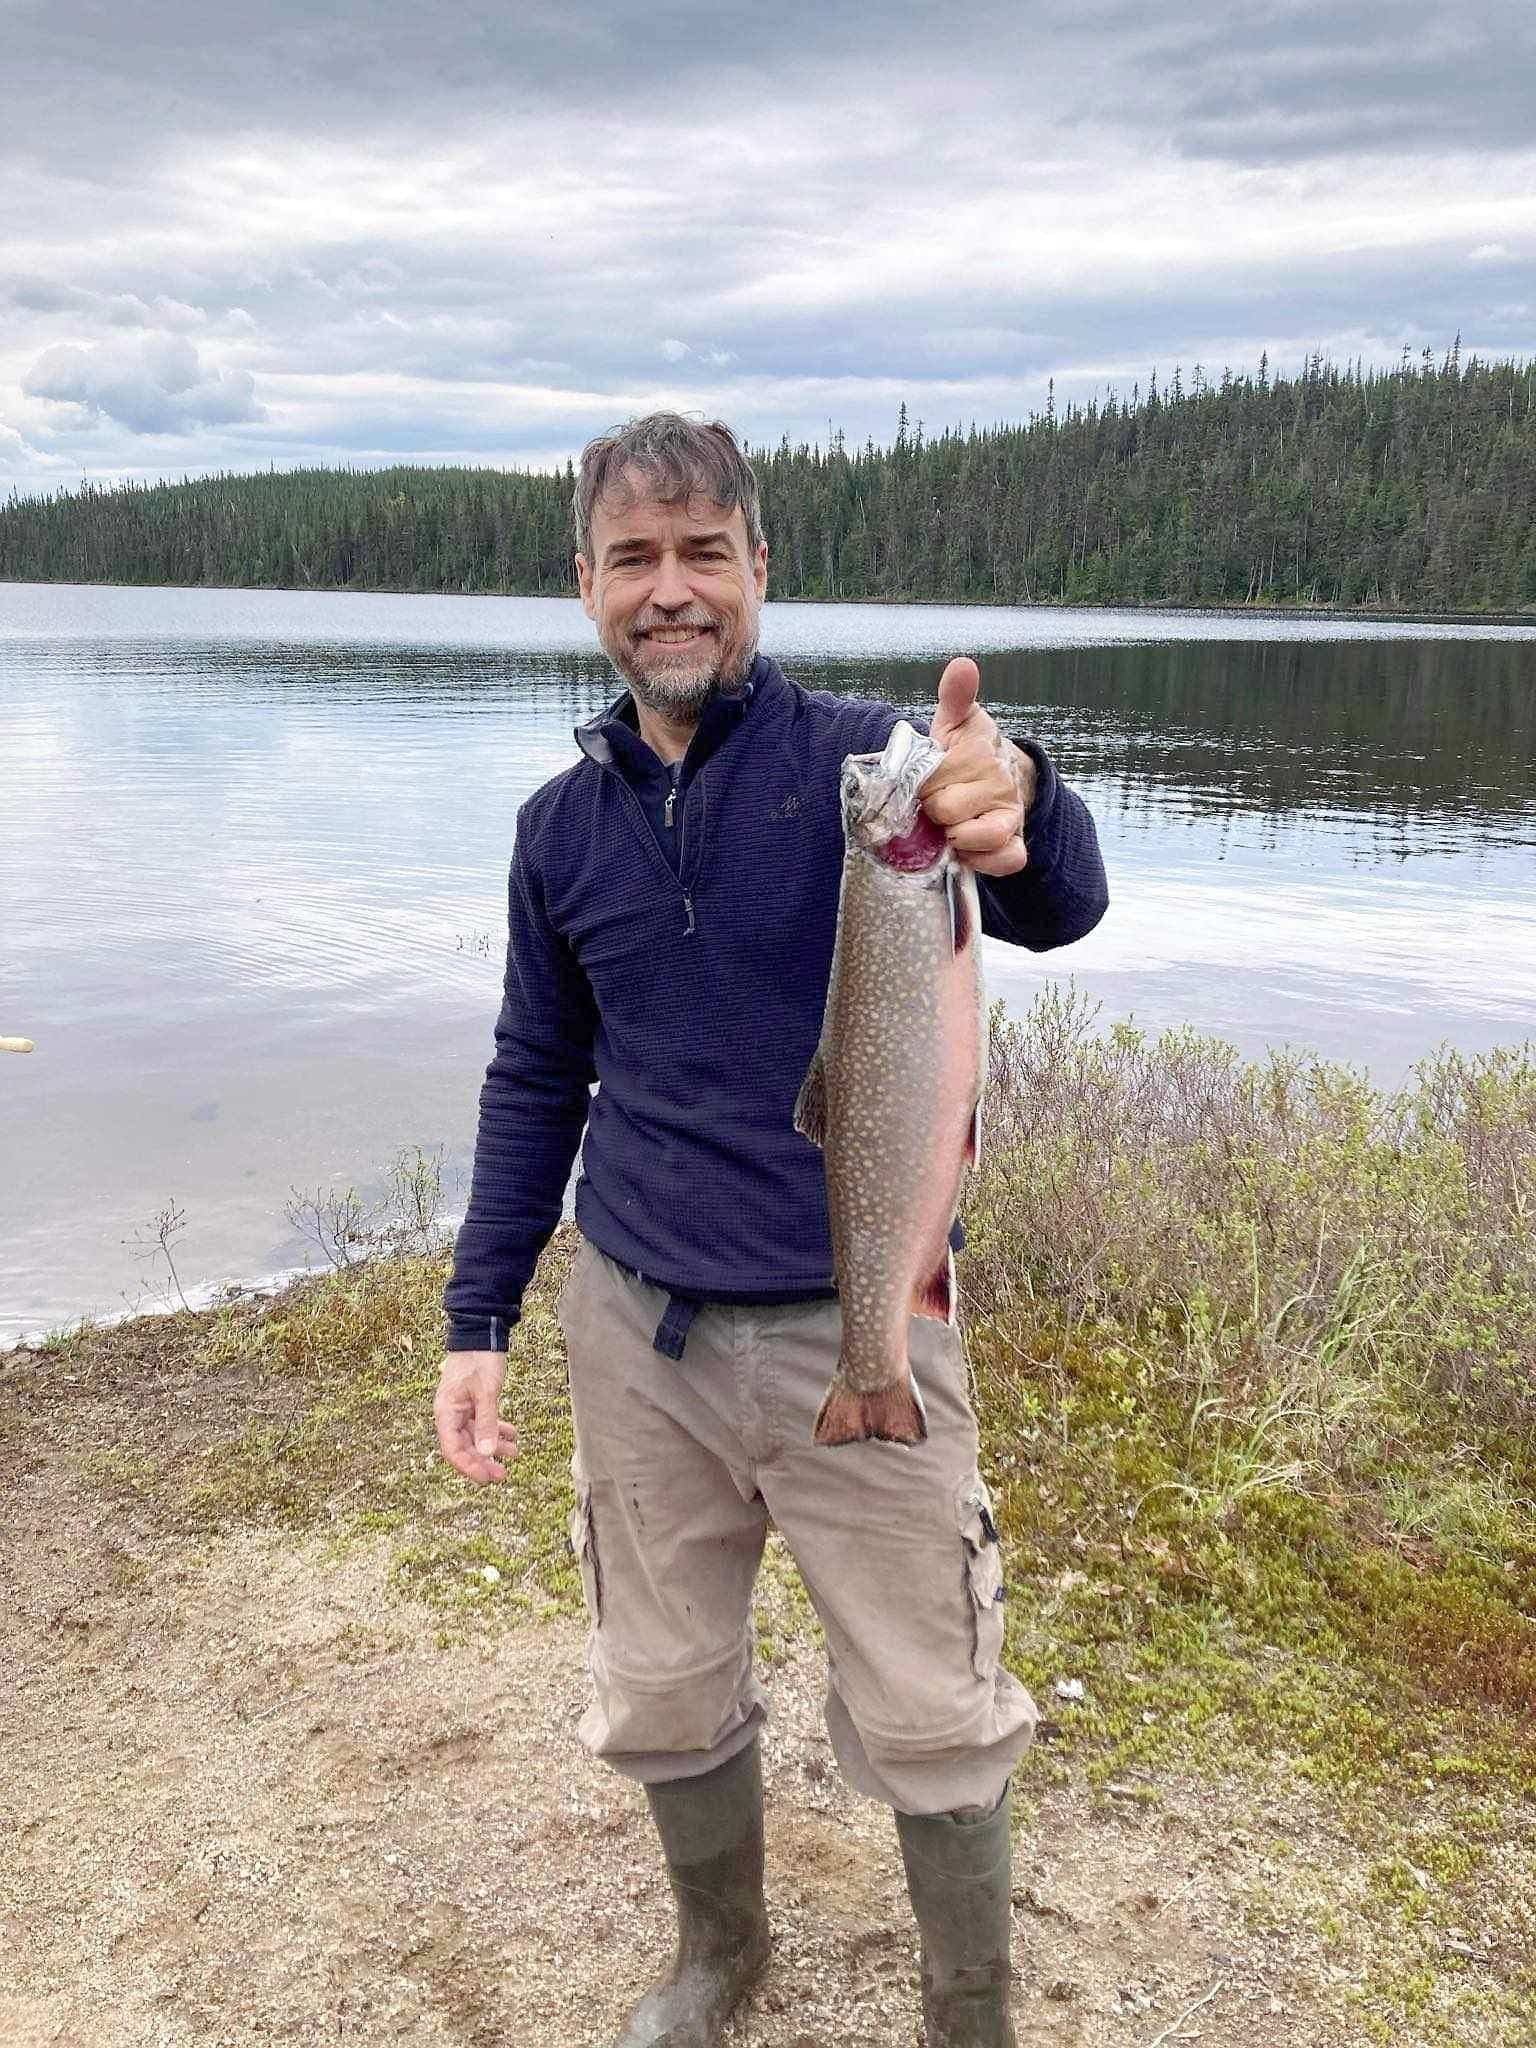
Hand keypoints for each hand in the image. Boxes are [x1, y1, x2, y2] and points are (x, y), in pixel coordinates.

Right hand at [434, 1351, 517, 1483]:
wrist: (482, 1333)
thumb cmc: (479, 1360)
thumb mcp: (486, 1392)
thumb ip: (487, 1422)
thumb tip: (487, 1453)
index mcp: (446, 1412)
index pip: (452, 1450)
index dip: (469, 1466)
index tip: (488, 1477)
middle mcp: (450, 1414)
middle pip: (463, 1447)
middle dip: (483, 1461)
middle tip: (503, 1474)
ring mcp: (461, 1408)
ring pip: (475, 1436)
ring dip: (493, 1447)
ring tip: (515, 1453)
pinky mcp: (472, 1402)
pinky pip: (482, 1423)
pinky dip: (496, 1430)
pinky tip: (512, 1435)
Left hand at [920, 656, 1034, 878]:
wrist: (998, 773)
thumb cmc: (965, 750)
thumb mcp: (956, 720)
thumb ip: (955, 695)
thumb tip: (963, 665)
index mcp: (980, 753)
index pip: (932, 779)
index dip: (920, 784)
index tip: (925, 780)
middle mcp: (1000, 783)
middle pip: (947, 810)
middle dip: (932, 811)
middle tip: (935, 802)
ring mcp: (1011, 815)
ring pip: (980, 836)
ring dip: (956, 836)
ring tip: (948, 826)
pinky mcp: (1016, 842)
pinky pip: (1008, 860)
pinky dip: (985, 861)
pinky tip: (965, 850)